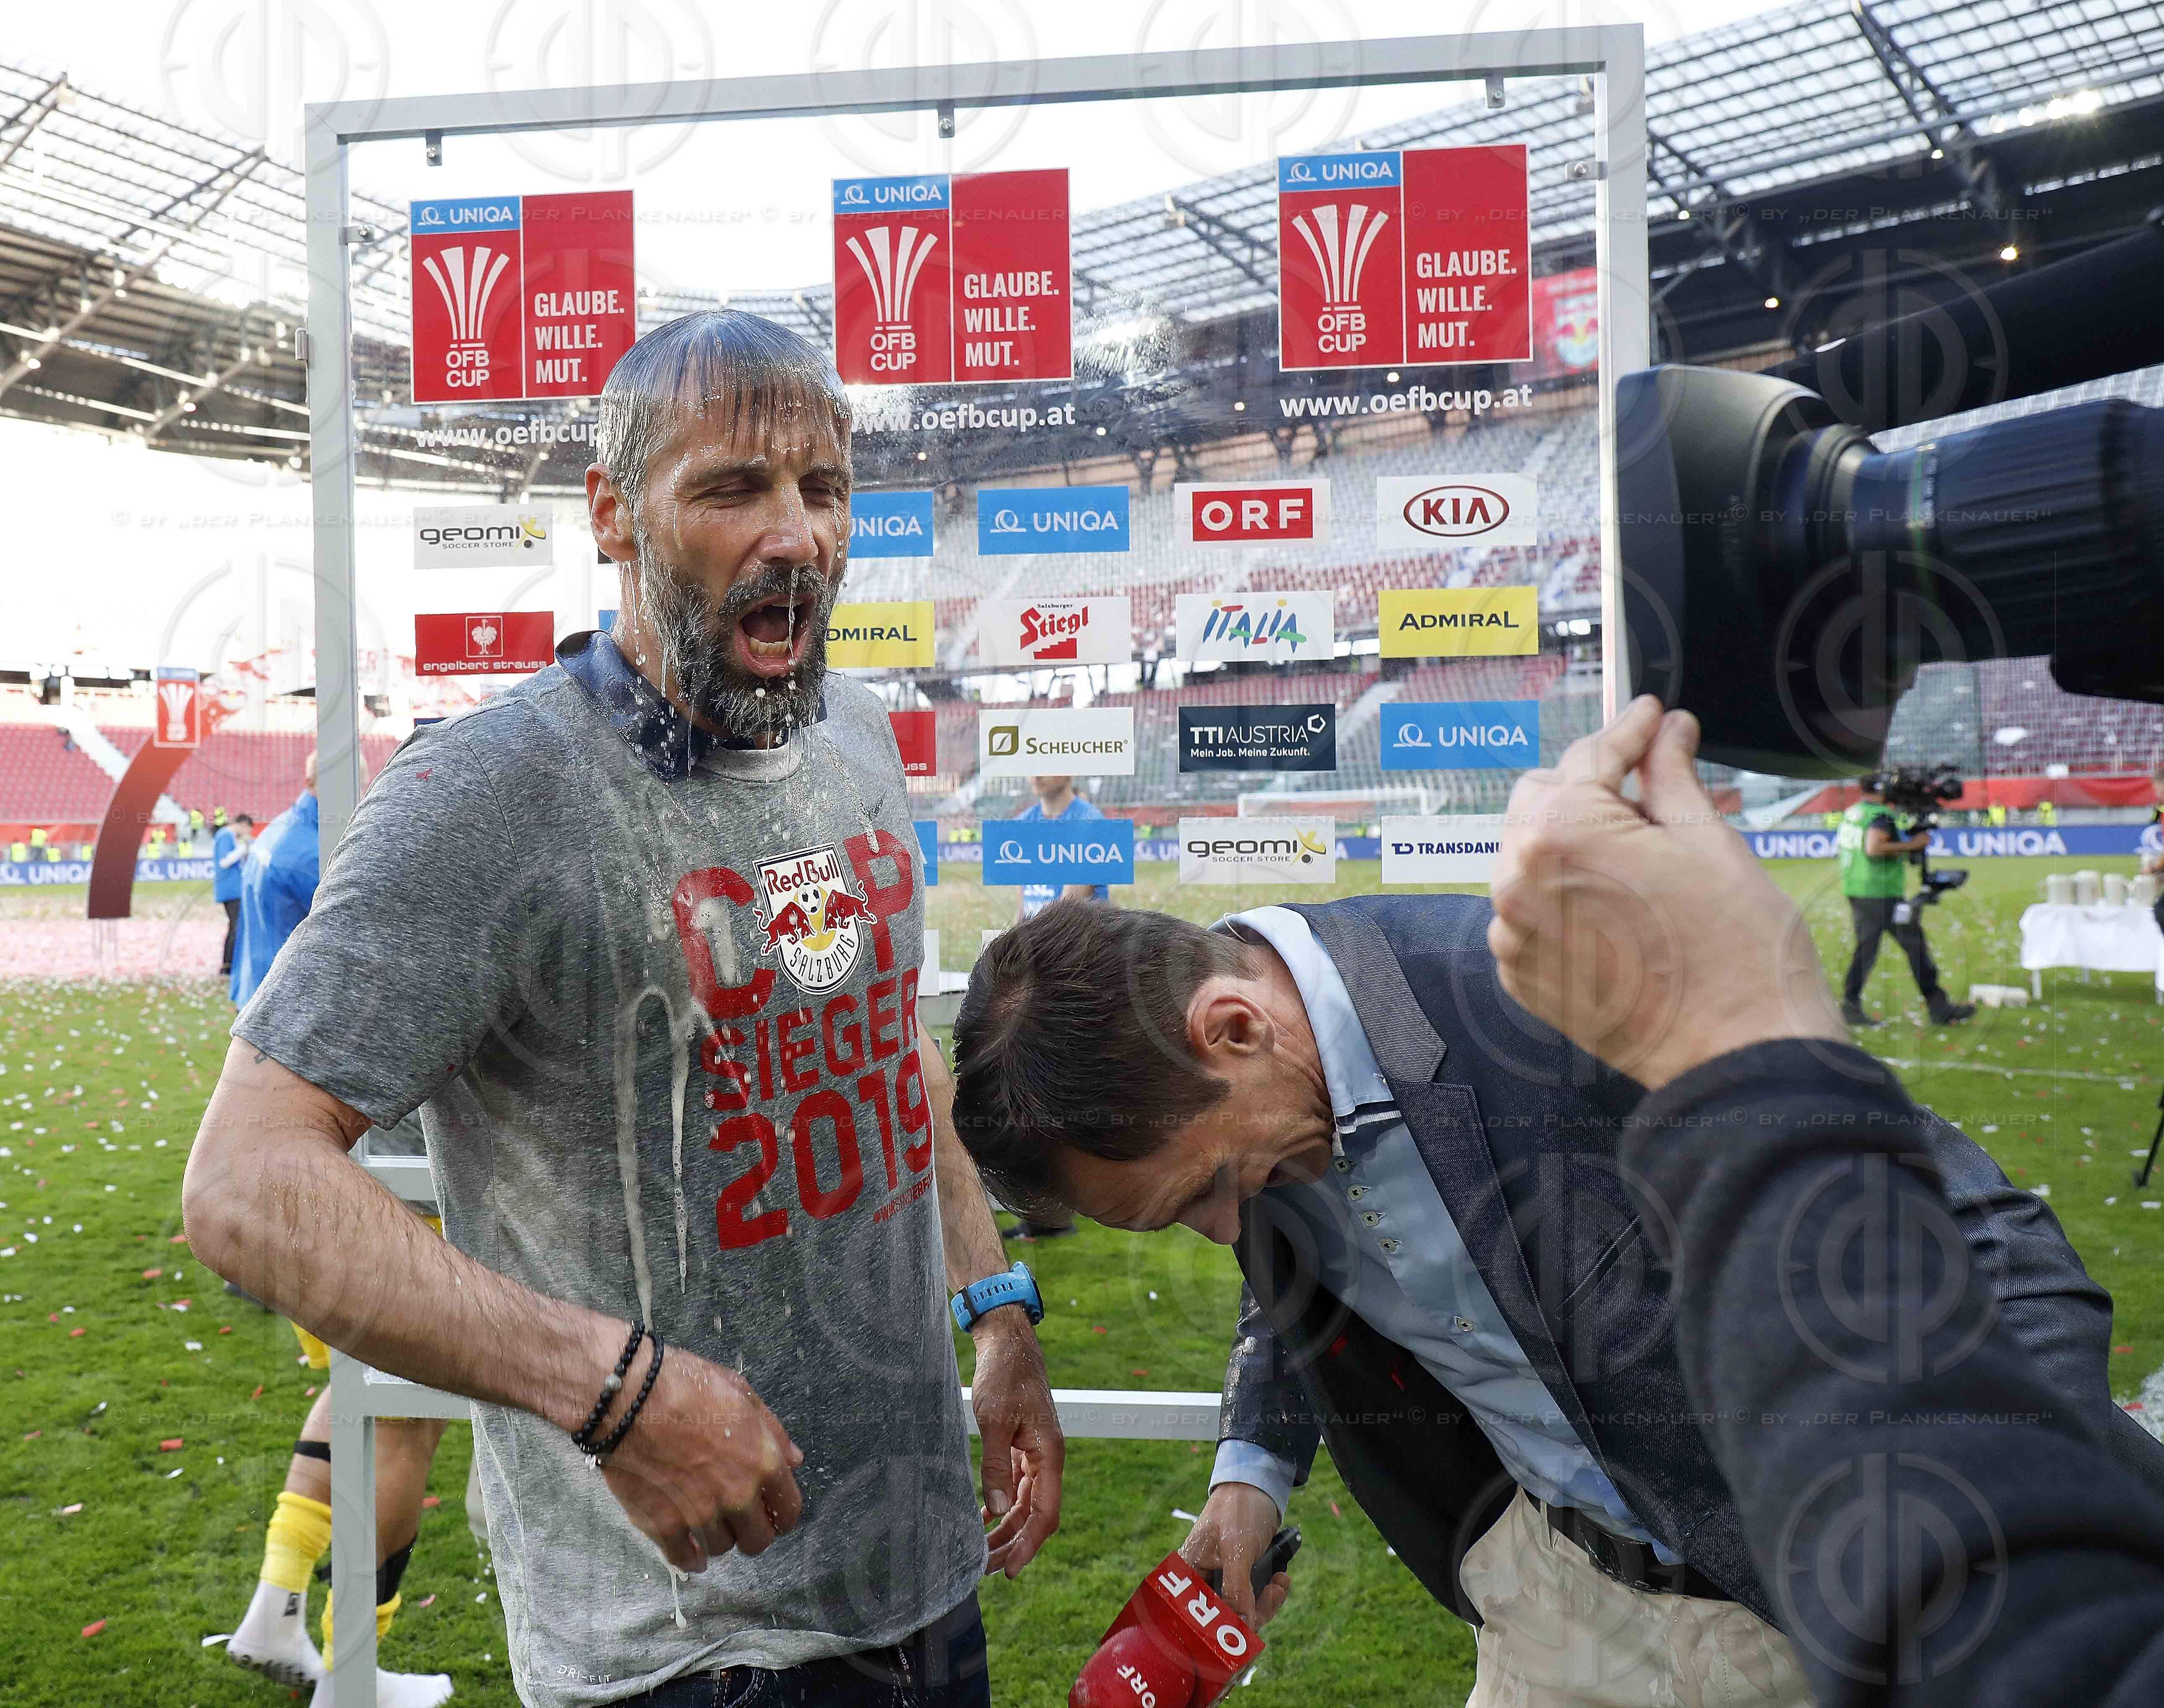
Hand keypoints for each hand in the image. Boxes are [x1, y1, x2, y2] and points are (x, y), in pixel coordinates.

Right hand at [594, 1336, 804, 1572]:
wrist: (627, 1398)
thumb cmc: (685, 1384)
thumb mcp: (741, 1393)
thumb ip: (772, 1431)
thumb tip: (794, 1460)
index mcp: (763, 1463)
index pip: (788, 1511)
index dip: (780, 1514)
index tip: (769, 1511)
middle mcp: (737, 1496)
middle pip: (758, 1541)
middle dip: (751, 1531)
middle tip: (738, 1518)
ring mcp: (700, 1514)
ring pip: (720, 1549)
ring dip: (716, 1537)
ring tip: (706, 1519)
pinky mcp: (663, 1526)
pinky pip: (684, 1559)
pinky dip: (689, 1558)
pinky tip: (690, 1550)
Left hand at [969, 1311, 1063, 1576]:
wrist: (1008, 1342)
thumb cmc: (1004, 1376)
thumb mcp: (995, 1421)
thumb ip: (996, 1466)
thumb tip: (999, 1511)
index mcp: (1050, 1454)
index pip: (1045, 1514)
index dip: (1028, 1545)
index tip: (1009, 1571)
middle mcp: (1047, 1459)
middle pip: (1035, 1514)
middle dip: (1013, 1544)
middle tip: (984, 1570)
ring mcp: (1036, 1453)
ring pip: (1025, 1503)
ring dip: (1005, 1529)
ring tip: (980, 1554)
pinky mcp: (1022, 1446)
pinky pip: (1015, 1486)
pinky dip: (1000, 1506)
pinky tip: (981, 1520)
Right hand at [1177, 1481, 1289, 1629]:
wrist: (1257, 1485)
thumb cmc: (1239, 1511)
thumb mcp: (1237, 1550)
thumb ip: (1237, 1589)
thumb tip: (1243, 1628)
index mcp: (1189, 1574)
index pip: (1200, 1617)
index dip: (1221, 1632)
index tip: (1244, 1642)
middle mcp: (1202, 1580)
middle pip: (1224, 1618)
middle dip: (1253, 1614)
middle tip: (1273, 1595)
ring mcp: (1222, 1578)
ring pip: (1243, 1610)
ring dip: (1266, 1603)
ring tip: (1281, 1583)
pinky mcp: (1240, 1575)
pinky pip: (1254, 1597)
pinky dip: (1270, 1593)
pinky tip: (1282, 1578)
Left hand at [1487, 695, 1844, 1090]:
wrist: (1738, 1051)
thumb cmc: (1737, 948)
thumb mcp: (1707, 839)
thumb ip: (1670, 775)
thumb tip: (1666, 731)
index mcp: (1562, 833)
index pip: (1592, 757)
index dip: (1631, 731)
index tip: (1651, 717)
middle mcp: (1517, 880)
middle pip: (1543, 798)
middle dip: (1592, 785)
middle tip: (1648, 785)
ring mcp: (1512, 933)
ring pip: (1529, 855)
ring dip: (1573, 841)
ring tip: (1637, 851)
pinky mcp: (1521, 975)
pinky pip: (1528, 910)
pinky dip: (1562, 895)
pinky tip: (1615, 902)